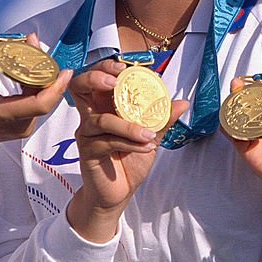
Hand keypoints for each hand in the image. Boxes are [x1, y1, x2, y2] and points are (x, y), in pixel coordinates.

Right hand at [0, 35, 70, 160]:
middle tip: (36, 46)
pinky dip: (34, 85)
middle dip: (44, 70)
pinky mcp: (24, 125)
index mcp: (9, 115)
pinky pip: (36, 102)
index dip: (56, 86)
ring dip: (40, 76)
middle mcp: (22, 124)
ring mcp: (24, 126)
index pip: (42, 102)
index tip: (64, 70)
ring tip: (32, 53)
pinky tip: (28, 69)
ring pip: (42, 98)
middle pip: (44, 96)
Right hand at [65, 60, 188, 242]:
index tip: (125, 67)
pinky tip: (146, 147)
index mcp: (104, 106)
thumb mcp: (151, 137)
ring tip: (150, 134)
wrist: (119, 194)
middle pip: (79, 87)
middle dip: (95, 78)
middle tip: (115, 82)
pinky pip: (106, 142)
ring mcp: (86, 134)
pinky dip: (129, 143)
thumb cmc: (130, 162)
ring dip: (128, 125)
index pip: (96, 78)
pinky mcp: (87, 152)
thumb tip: (183, 102)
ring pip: (100, 120)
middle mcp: (91, 116)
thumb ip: (162, 119)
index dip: (105, 67)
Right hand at [227, 69, 261, 227]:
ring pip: (237, 121)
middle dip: (240, 94)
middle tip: (238, 83)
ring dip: (232, 107)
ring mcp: (256, 141)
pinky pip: (235, 138)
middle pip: (247, 108)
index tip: (255, 77)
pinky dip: (230, 126)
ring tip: (233, 95)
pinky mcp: (250, 154)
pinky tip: (232, 115)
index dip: (256, 88)